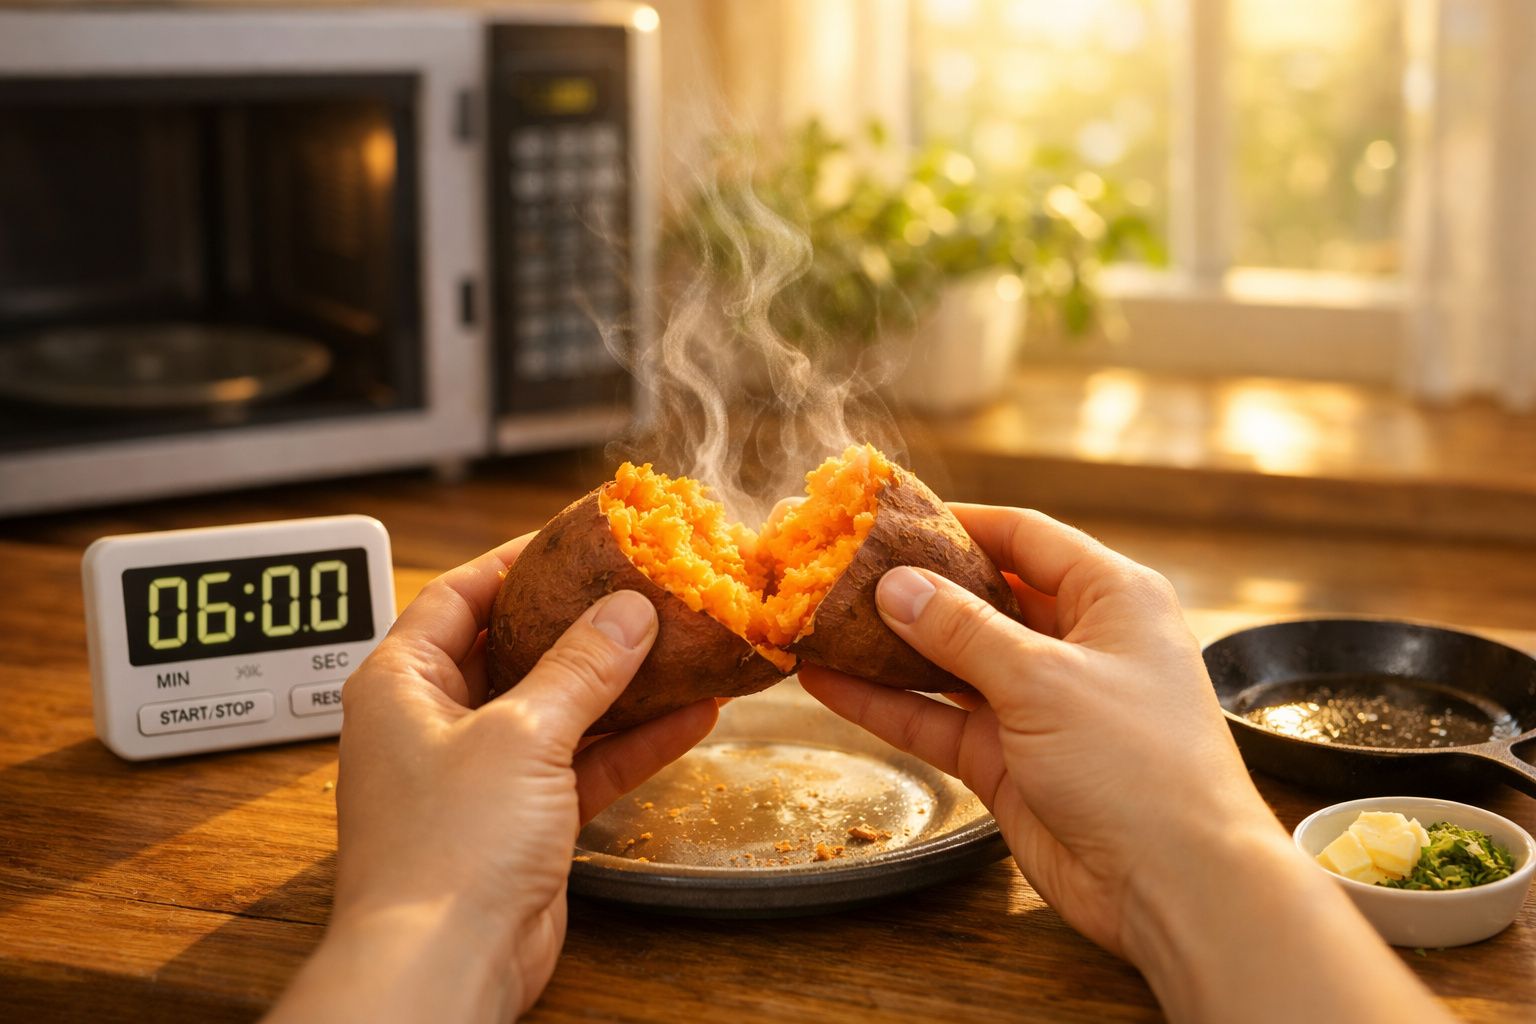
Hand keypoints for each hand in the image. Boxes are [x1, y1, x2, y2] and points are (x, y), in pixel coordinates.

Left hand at [267, 537, 718, 1023]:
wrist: (442, 965)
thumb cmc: (444, 849)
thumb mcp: (521, 734)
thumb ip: (581, 667)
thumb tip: (627, 610)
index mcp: (401, 683)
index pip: (458, 595)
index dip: (518, 561)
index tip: (577, 538)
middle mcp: (434, 722)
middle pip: (516, 648)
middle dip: (580, 622)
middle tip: (639, 587)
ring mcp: (480, 773)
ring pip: (559, 708)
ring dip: (619, 684)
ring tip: (681, 645)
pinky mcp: (522, 820)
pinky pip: (583, 762)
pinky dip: (631, 742)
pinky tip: (689, 716)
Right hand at [800, 506, 1448, 1023]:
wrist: (1177, 886)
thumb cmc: (1139, 764)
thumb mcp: (1045, 679)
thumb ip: (963, 629)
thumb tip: (894, 584)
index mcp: (1112, 597)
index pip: (1026, 536)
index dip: (959, 522)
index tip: (890, 515)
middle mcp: (1076, 643)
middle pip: (982, 595)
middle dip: (914, 585)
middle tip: (840, 568)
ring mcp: (1040, 704)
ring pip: (951, 660)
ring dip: (890, 646)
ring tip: (820, 620)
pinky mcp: (1009, 760)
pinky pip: (938, 718)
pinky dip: (887, 702)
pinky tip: (827, 683)